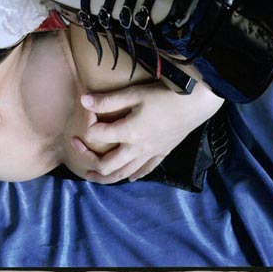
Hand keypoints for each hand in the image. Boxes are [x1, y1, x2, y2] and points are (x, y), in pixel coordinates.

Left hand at [71, 81, 222, 184]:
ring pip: (124, 174)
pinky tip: (129, 177)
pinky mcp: (162, 153)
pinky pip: (145, 170)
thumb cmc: (164, 95)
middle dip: (89, 162)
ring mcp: (151, 154)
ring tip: (94, 176)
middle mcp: (137, 149)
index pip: (98, 135)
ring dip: (107, 177)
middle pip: (108, 166)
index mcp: (128, 133)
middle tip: (77, 153)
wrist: (195, 103)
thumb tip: (83, 101)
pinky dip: (134, 175)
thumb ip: (108, 100)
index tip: (86, 114)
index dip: (88, 125)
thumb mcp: (134, 94)